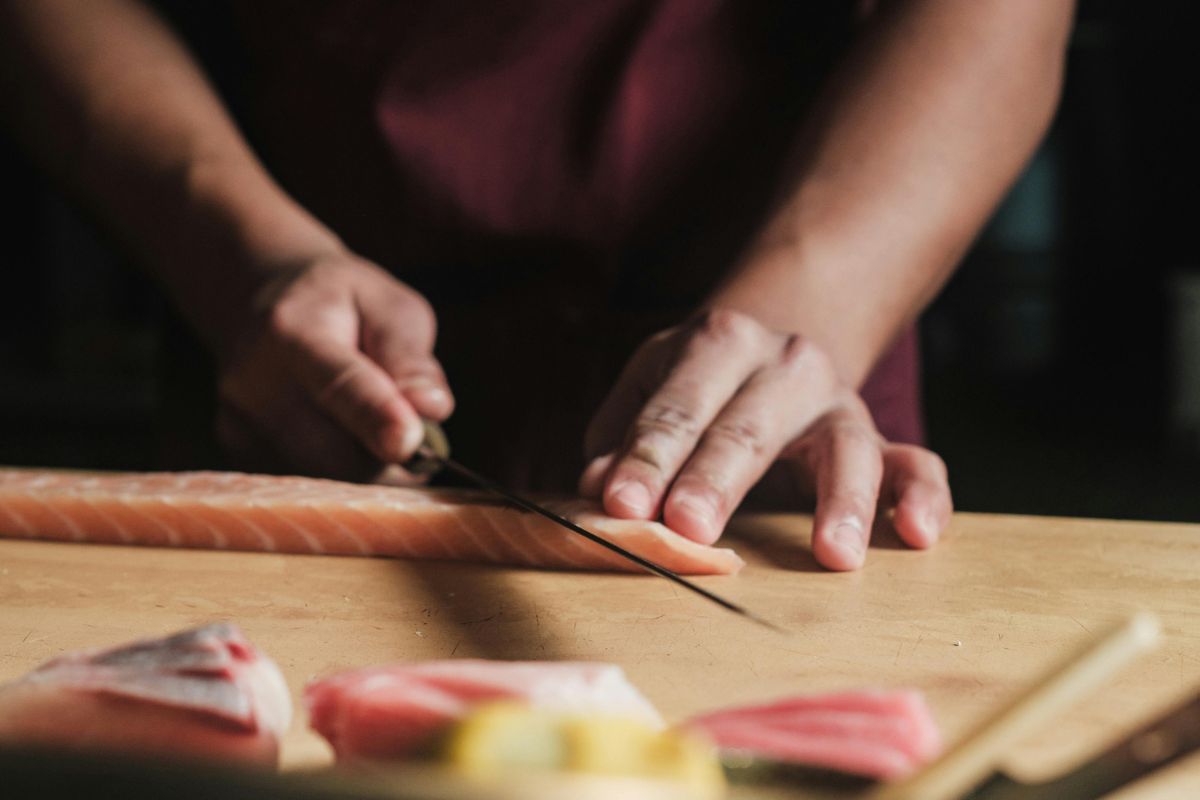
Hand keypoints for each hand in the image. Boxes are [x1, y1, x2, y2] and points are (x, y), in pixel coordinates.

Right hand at [215, 253, 452, 481]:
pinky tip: (340, 437)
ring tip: (372, 425)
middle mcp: (253, 382)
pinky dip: (340, 474)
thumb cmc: (340, 306)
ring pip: (326, 479)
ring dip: (368, 468)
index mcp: (293, 331)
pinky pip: (307, 487)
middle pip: (335, 452)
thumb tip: (432, 408)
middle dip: (389, 457)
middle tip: (413, 435)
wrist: (256, 305)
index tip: (409, 443)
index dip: (376, 417)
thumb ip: (410, 357)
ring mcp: (238, 425)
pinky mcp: (238, 455)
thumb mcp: (388, 305)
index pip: (339, 384)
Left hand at [578, 309, 950, 569]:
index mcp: (719, 343)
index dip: (647, 457)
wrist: (774, 340)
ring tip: (833, 555)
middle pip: (750, 428)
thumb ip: (620, 436)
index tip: (621, 504)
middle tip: (688, 528)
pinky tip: (917, 535)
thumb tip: (597, 485)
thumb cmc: (697, 381)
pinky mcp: (878, 437)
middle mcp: (786, 364)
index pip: (677, 407)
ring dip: (841, 501)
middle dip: (717, 479)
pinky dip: (923, 497)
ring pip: (847, 446)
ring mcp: (839, 402)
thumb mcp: (651, 386)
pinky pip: (914, 463)